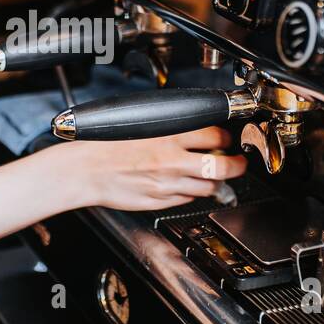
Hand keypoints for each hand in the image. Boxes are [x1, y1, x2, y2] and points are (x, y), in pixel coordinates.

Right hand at [59, 126, 247, 211]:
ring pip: (208, 187)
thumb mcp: (140, 123)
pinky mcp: (160, 201)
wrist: (85, 169)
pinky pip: (187, 199)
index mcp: (167, 137)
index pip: (214, 136)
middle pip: (222, 167)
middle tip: (238, 163)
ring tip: (211, 175)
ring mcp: (167, 185)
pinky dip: (191, 192)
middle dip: (237, 165)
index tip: (227, 139)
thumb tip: (191, 129)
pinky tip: (184, 184)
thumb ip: (168, 126)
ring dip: (214, 181)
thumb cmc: (104, 145)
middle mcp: (172, 162)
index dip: (226, 138)